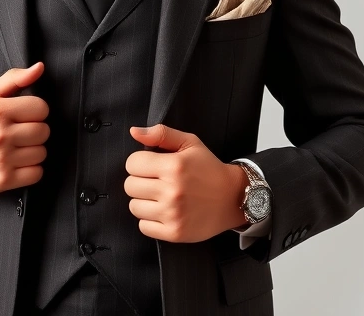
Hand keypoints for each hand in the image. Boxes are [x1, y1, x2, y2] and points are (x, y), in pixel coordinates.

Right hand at [0, 62, 50, 193]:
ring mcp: (1, 159)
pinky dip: (30, 169)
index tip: (24, 115)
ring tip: (16, 148)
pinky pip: (37, 173)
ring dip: (33, 151)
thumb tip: (39, 67)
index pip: (41, 107)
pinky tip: (16, 162)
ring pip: (42, 153)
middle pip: (44, 131)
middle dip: (35, 131)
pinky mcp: (3, 179)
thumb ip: (15, 78)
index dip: (35, 111)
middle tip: (19, 132)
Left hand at [124, 124, 248, 242]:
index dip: (140, 163)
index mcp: (174, 166)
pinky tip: (165, 212)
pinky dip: (151, 220)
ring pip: (134, 206)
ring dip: (144, 201)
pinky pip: (143, 226)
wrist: (233, 198)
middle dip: (140, 181)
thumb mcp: (190, 143)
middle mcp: (172, 191)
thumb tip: (134, 132)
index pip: (132, 164)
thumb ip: (161, 134)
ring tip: (161, 197)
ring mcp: (173, 214)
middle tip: (157, 182)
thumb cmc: (209, 169)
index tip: (151, 166)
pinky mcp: (174, 233)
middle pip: (130, 186)